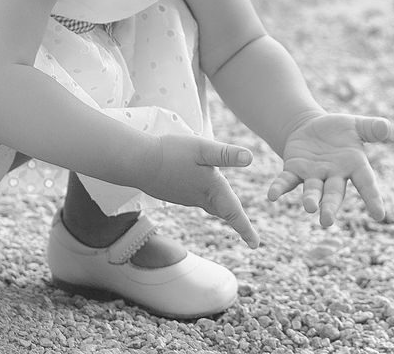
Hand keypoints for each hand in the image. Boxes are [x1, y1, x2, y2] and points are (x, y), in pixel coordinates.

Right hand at [143, 134, 259, 247]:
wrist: (137, 162)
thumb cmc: (171, 153)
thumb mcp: (202, 148)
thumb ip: (226, 154)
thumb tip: (250, 158)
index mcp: (212, 188)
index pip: (234, 213)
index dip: (246, 229)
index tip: (256, 245)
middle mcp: (200, 197)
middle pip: (223, 212)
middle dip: (237, 223)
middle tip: (249, 236)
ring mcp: (185, 197)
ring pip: (209, 205)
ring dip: (222, 209)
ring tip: (232, 213)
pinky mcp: (175, 193)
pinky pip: (196, 199)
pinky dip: (206, 199)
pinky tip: (204, 190)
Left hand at [267, 113, 393, 226]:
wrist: (312, 128)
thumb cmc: (340, 130)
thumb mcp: (357, 125)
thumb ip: (372, 128)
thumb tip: (387, 127)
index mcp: (354, 165)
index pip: (366, 183)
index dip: (373, 198)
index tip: (380, 215)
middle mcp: (334, 175)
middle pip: (334, 193)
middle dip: (331, 206)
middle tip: (327, 220)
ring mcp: (313, 175)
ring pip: (312, 190)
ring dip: (310, 199)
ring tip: (309, 208)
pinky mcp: (294, 170)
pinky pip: (286, 181)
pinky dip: (279, 188)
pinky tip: (272, 196)